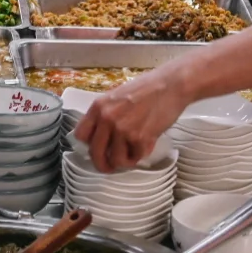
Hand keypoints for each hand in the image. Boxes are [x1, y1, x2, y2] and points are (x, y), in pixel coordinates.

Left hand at [75, 69, 189, 172]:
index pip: (81, 135)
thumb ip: (106, 113)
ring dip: (124, 161)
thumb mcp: (116, 96)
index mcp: (99, 107)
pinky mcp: (141, 139)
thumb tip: (100, 133)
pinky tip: (145, 145)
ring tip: (131, 154)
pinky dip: (140, 155)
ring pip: (116, 160)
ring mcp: (123, 130)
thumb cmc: (146, 88)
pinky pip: (136, 157)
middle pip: (95, 153)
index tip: (95, 149)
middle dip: (102, 163)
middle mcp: (107, 119)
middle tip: (109, 166)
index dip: (88, 145)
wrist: (170, 86)